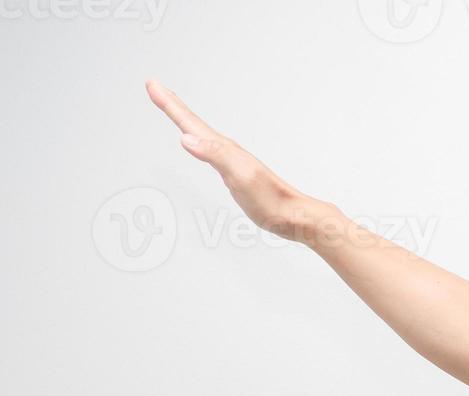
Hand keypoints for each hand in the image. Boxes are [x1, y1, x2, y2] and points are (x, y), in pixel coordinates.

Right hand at [145, 78, 322, 241]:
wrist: (294, 216)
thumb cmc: (271, 201)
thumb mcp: (241, 177)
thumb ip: (216, 155)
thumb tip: (186, 139)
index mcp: (225, 149)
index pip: (191, 122)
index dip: (170, 104)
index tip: (152, 84)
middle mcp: (228, 151)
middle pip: (194, 123)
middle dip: (172, 105)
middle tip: (155, 87)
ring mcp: (232, 162)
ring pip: (202, 134)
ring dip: (184, 120)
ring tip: (173, 109)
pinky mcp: (236, 174)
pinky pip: (210, 150)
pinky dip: (198, 141)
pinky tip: (198, 143)